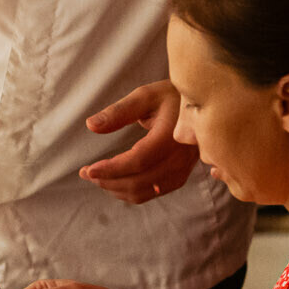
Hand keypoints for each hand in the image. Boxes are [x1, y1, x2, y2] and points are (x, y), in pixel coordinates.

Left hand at [80, 80, 197, 203]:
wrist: (203, 106)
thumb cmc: (169, 96)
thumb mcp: (144, 96)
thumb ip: (117, 112)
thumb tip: (90, 125)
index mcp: (171, 135)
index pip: (138, 160)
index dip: (111, 169)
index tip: (87, 170)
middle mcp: (180, 157)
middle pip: (138, 181)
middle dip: (107, 181)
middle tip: (85, 173)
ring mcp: (182, 170)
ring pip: (144, 191)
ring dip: (116, 189)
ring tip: (96, 177)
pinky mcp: (181, 176)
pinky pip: (152, 192)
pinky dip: (130, 192)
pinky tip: (115, 182)